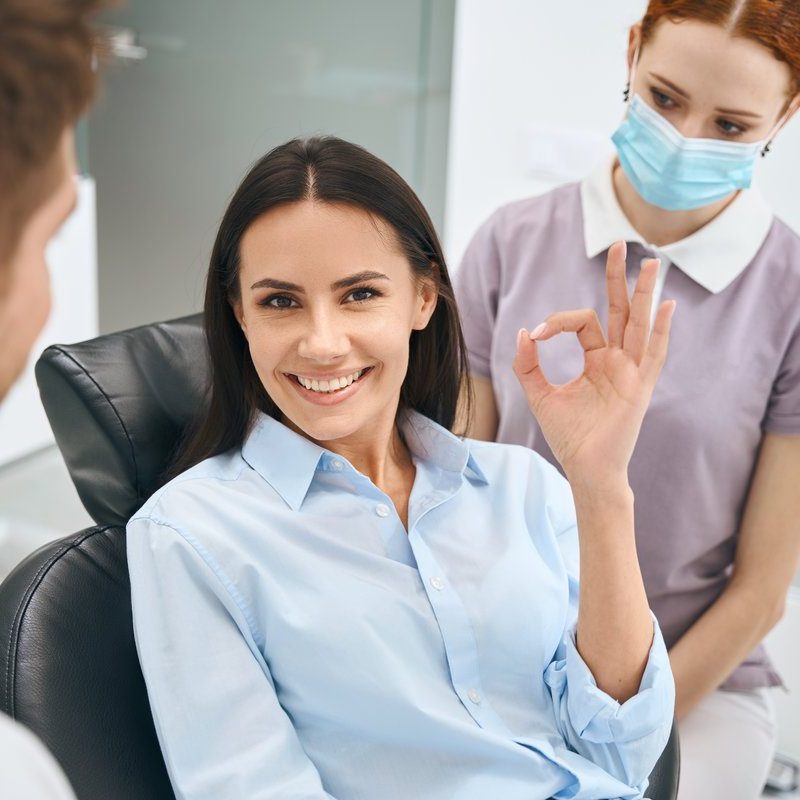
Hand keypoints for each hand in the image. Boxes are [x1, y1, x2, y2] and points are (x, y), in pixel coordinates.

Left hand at [513, 241, 674, 489]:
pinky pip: (654, 355)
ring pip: (640, 324)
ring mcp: (631, 372)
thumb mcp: (540, 395)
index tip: (536, 334)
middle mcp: (617, 360)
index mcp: (596, 358)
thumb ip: (528, 365)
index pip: (583, 321)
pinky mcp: (640, 388)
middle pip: (621, 310)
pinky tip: (667, 305)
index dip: (558, 320)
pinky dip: (661, 331)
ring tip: (651, 261)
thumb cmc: (568, 436)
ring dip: (645, 293)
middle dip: (619, 278)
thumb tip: (524, 332)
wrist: (585, 469)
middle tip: (620, 244)